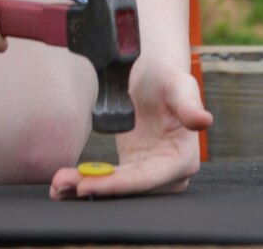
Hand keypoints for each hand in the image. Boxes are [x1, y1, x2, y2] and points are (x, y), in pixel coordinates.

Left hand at [48, 65, 212, 199]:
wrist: (152, 74)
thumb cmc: (167, 76)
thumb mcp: (178, 85)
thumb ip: (189, 104)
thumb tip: (204, 121)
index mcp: (183, 157)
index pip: (147, 179)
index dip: (118, 185)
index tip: (87, 185)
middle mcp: (170, 173)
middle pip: (130, 189)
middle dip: (97, 188)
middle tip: (63, 184)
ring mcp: (151, 173)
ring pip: (118, 188)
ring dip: (88, 187)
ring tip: (58, 184)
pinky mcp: (134, 170)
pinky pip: (111, 180)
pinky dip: (89, 181)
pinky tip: (64, 184)